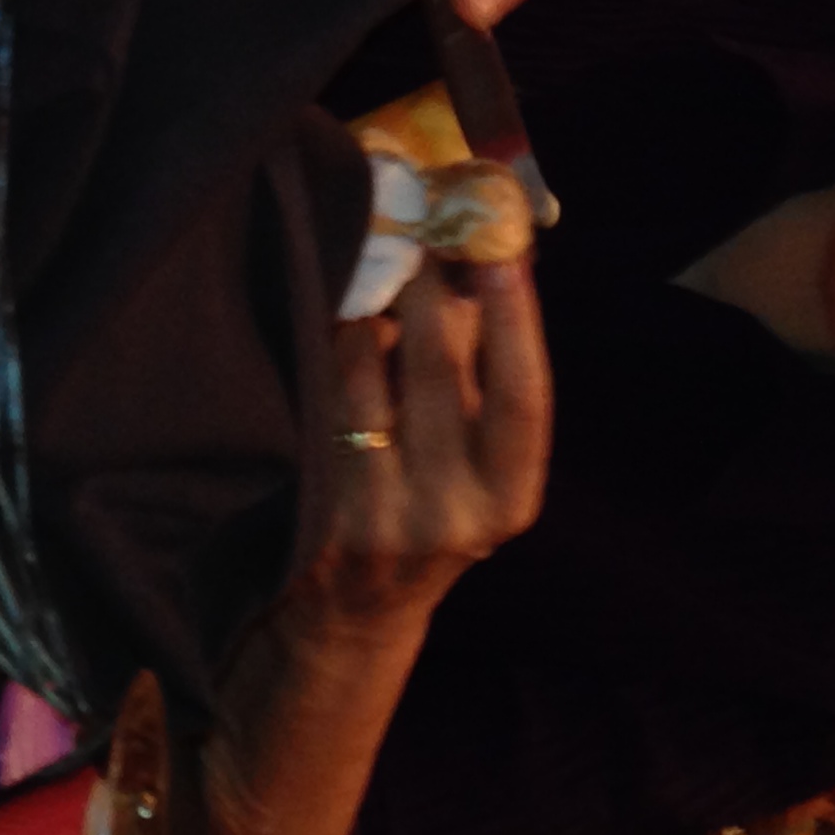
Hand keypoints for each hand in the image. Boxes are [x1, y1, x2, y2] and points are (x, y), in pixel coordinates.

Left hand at [307, 259, 552, 631]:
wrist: (354, 614)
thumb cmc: (432, 501)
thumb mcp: (477, 453)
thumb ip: (485, 360)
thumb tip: (484, 243)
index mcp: (509, 495)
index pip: (523, 396)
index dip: (514, 319)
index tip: (499, 246)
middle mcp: (452, 514)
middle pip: (437, 371)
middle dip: (423, 286)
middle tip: (411, 220)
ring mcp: (378, 520)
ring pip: (360, 376)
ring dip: (357, 311)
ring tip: (356, 271)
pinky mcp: (313, 518)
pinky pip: (312, 403)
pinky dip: (316, 351)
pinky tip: (314, 318)